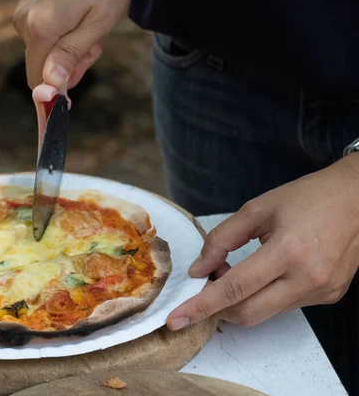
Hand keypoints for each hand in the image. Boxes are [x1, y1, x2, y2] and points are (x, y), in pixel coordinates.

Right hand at [13, 0, 129, 88]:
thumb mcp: (96, 25)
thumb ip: (71, 55)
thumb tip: (50, 83)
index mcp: (39, 28)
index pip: (37, 79)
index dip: (57, 87)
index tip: (82, 72)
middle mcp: (24, 21)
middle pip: (42, 67)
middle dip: (70, 64)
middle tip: (94, 46)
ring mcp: (23, 13)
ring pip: (44, 53)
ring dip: (69, 50)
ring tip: (88, 28)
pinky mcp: (27, 9)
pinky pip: (42, 37)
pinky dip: (62, 36)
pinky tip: (77, 20)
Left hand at [166, 154, 358, 329]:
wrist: (358, 197)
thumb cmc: (307, 198)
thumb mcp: (256, 208)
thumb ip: (221, 239)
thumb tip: (199, 270)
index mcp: (288, 251)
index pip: (234, 289)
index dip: (201, 306)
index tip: (176, 319)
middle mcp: (308, 278)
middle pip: (248, 313)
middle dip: (217, 308)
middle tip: (205, 285)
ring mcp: (322, 291)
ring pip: (265, 312)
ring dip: (241, 300)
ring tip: (236, 270)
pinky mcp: (329, 296)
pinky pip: (285, 306)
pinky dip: (263, 296)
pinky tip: (262, 275)